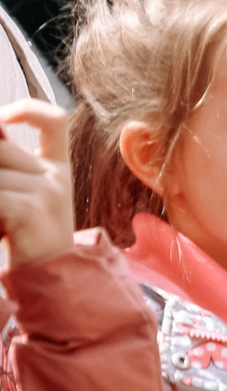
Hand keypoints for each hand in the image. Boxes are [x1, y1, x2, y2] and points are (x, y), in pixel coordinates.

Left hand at [0, 104, 73, 268]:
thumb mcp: (26, 197)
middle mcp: (56, 176)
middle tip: (2, 192)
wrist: (52, 280)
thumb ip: (11, 169)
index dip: (26, 110)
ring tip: (1, 216)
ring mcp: (48, 191)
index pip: (54, 120)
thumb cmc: (29, 240)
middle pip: (2, 149)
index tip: (5, 121)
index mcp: (58, 168)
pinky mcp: (31, 209)